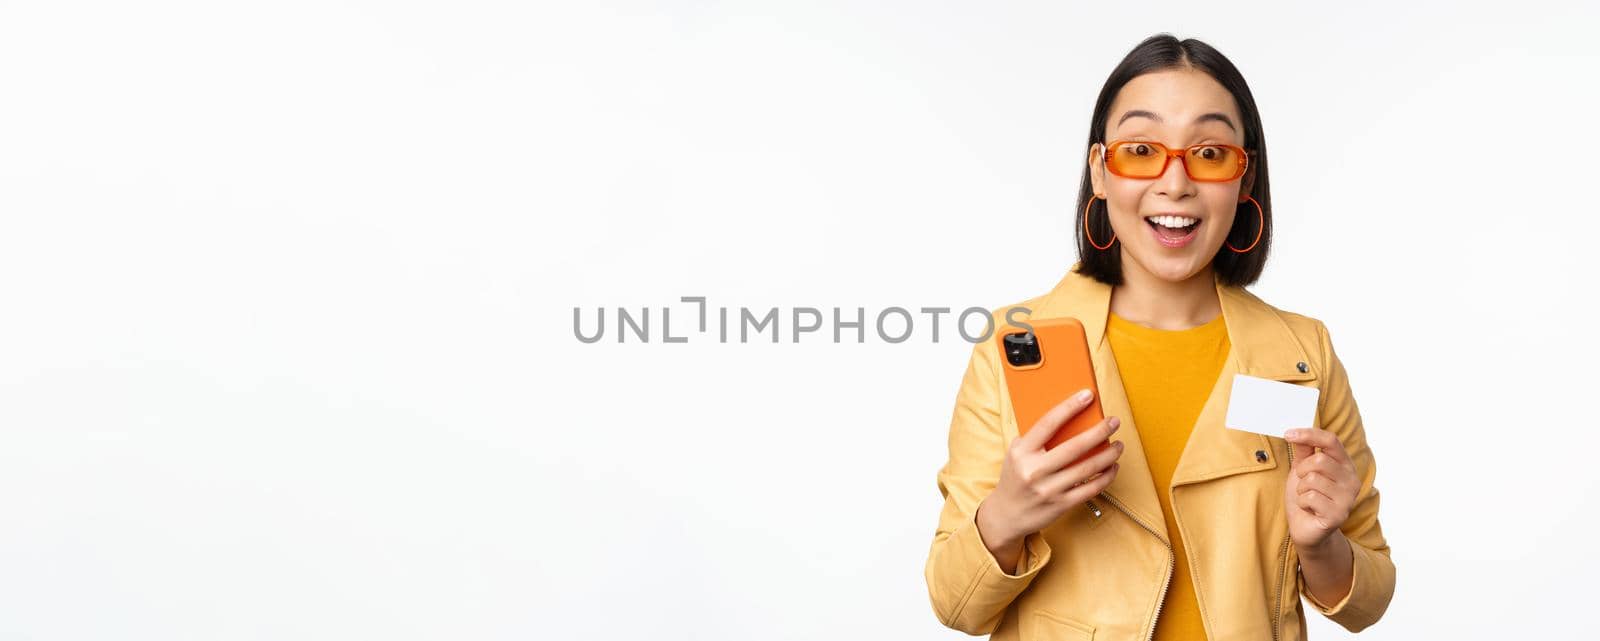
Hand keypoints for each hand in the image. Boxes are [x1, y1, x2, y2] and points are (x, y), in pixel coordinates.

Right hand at [977, 389, 1123, 548]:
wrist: (1006, 515)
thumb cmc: (1015, 478)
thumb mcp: (1016, 454)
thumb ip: (1036, 439)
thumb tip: (1068, 418)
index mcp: (1022, 452)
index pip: (1048, 423)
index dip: (1069, 407)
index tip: (1087, 395)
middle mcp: (1034, 470)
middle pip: (1075, 446)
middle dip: (1099, 431)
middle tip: (1113, 421)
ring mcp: (1049, 489)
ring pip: (1087, 468)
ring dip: (1108, 455)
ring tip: (1119, 445)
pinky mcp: (1061, 505)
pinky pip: (1091, 489)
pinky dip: (1106, 476)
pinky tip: (1112, 467)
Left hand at [1283, 427, 1358, 551]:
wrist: (1306, 528)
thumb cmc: (1306, 497)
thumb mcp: (1302, 470)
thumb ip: (1304, 451)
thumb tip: (1297, 431)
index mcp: (1345, 465)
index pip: (1331, 441)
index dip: (1309, 434)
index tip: (1287, 433)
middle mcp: (1352, 480)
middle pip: (1319, 460)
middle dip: (1302, 470)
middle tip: (1302, 483)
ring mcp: (1347, 499)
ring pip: (1312, 479)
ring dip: (1301, 489)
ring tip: (1307, 498)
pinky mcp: (1338, 515)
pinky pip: (1310, 497)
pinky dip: (1302, 502)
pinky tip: (1309, 509)